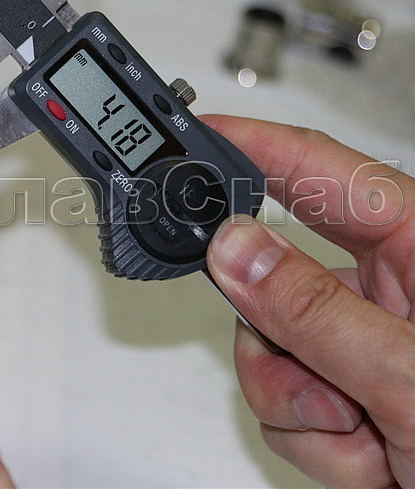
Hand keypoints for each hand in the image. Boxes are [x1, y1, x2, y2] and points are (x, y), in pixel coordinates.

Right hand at [204, 116, 414, 487]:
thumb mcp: (413, 379)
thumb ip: (318, 312)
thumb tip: (235, 251)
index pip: (322, 171)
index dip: (255, 144)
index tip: (196, 133)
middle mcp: (391, 288)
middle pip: (273, 275)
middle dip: (278, 342)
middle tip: (315, 386)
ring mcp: (365, 341)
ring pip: (267, 347)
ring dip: (300, 407)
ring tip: (366, 439)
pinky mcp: (348, 388)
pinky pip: (282, 399)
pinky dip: (313, 440)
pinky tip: (370, 457)